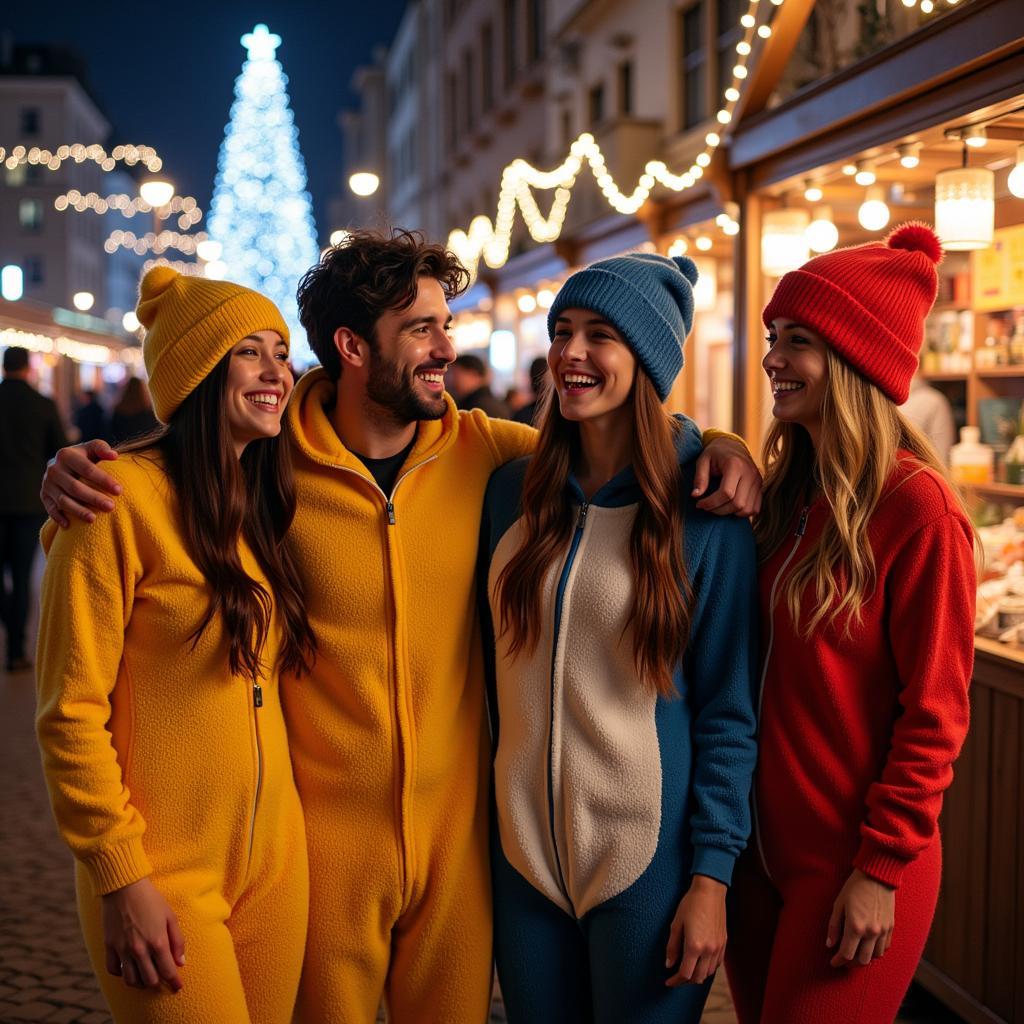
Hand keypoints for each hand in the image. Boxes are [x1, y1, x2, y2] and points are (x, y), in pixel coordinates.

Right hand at [41, 440, 120, 526]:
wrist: (64, 464)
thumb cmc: (85, 457)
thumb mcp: (92, 448)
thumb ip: (102, 448)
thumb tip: (114, 455)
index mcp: (66, 455)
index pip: (87, 469)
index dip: (103, 480)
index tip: (119, 490)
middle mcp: (53, 469)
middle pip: (75, 487)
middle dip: (94, 498)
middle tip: (111, 507)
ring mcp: (47, 483)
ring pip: (63, 500)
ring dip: (78, 511)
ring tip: (94, 519)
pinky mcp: (44, 496)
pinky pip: (50, 508)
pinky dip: (58, 517)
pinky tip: (70, 525)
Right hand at [101, 877, 184, 991]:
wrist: (125, 887)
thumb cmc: (151, 899)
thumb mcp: (170, 916)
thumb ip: (177, 940)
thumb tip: (181, 961)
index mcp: (157, 942)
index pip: (167, 971)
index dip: (174, 982)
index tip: (178, 987)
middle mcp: (139, 950)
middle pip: (149, 980)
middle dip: (158, 983)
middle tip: (162, 979)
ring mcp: (122, 949)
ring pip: (131, 980)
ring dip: (140, 982)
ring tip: (147, 978)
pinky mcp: (109, 946)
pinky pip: (113, 970)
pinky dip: (121, 974)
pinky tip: (129, 969)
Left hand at [665, 874, 726, 986]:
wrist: (710, 891)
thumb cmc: (690, 904)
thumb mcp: (676, 924)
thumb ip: (672, 946)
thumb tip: (669, 964)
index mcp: (694, 946)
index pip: (685, 974)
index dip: (675, 981)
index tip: (668, 981)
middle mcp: (709, 950)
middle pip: (698, 978)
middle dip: (685, 981)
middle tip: (675, 977)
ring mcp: (718, 948)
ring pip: (708, 973)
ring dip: (697, 975)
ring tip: (687, 969)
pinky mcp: (724, 943)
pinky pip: (716, 964)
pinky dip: (707, 968)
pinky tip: (700, 962)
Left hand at [693, 436, 762, 516]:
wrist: (732, 445)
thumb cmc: (715, 453)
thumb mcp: (702, 461)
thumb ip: (699, 478)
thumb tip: (695, 495)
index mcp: (735, 465)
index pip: (726, 493)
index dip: (711, 503)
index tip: (699, 504)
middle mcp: (750, 473)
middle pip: (737, 504)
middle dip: (719, 510)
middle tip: (707, 507)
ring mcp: (758, 480)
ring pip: (747, 509)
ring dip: (730, 513)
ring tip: (717, 507)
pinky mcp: (760, 487)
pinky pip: (755, 508)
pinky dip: (742, 513)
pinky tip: (729, 507)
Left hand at [827, 868, 894, 967]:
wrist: (877, 876)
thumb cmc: (854, 888)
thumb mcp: (838, 904)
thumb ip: (834, 926)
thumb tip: (830, 944)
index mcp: (855, 927)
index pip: (846, 953)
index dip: (838, 961)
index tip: (833, 962)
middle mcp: (871, 933)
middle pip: (861, 960)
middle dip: (850, 963)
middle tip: (843, 959)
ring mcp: (883, 931)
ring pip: (874, 957)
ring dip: (864, 958)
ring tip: (855, 954)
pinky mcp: (891, 928)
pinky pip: (885, 948)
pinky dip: (876, 951)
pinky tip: (868, 947)